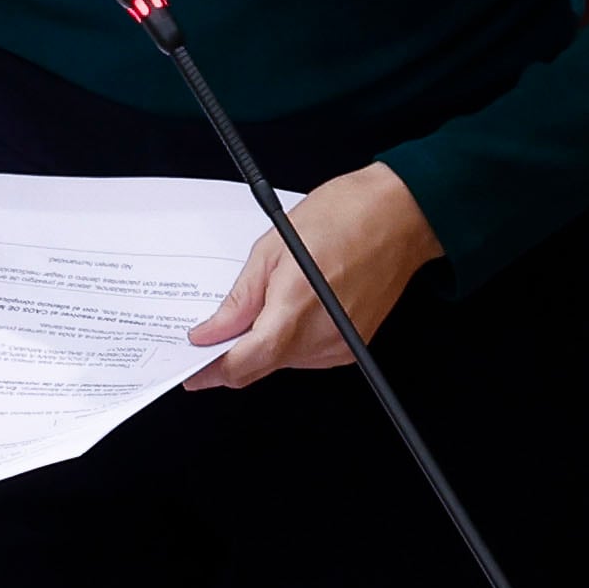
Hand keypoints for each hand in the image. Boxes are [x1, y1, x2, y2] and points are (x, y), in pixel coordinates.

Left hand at [184, 163, 441, 389]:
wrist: (398, 216)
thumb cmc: (342, 217)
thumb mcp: (272, 247)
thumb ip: (239, 299)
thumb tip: (210, 332)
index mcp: (295, 308)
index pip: (245, 362)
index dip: (211, 371)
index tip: (190, 370)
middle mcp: (322, 336)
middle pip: (261, 367)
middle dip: (230, 359)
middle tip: (208, 338)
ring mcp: (341, 346)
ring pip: (283, 363)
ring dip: (260, 347)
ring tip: (254, 309)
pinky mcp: (353, 347)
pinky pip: (307, 356)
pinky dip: (287, 342)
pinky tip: (284, 312)